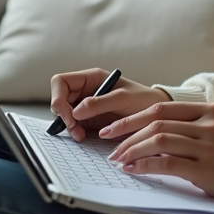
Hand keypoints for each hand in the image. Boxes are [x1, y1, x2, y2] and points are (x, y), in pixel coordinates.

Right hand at [49, 69, 170, 142]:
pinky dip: (74, 131)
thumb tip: (75, 111)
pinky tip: (83, 136)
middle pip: (59, 99)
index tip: (69, 114)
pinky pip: (73, 124)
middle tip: (75, 129)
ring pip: (64, 113)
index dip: (58, 97)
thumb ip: (99, 103)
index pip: (60, 82)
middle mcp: (85, 90)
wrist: (155, 115)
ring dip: (68, 125)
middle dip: (63, 115)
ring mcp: (86, 106)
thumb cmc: (143, 100)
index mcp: (91, 78)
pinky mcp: (89, 120)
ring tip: (81, 135)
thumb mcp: (123, 99)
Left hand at [101, 101, 213, 205]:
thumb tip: (152, 134)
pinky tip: (134, 170)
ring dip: (132, 150)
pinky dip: (145, 166)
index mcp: (212, 109)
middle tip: (108, 143)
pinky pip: (167, 163)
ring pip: (158, 140)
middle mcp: (210, 123)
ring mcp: (209, 145)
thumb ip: (194, 125)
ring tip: (118, 159)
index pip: (163, 107)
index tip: (114, 126)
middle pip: (157, 122)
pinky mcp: (207, 168)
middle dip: (126, 133)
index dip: (134, 117)